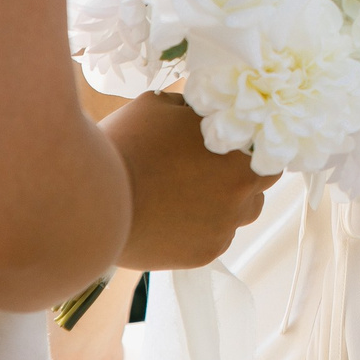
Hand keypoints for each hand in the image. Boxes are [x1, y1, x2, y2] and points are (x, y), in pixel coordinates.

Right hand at [103, 92, 276, 270]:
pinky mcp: (204, 254)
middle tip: (211, 164)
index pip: (268, 145)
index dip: (251, 141)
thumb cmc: (125, 144)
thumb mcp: (161, 105)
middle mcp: (242, 192)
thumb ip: (193, 109)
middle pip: (261, 181)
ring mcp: (224, 227)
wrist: (91, 202)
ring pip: (242, 213)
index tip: (233, 140)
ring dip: (228, 201)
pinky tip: (173, 215)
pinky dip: (202, 227)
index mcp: (239, 151)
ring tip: (190, 191)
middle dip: (243, 171)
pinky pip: (216, 237)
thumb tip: (202, 112)